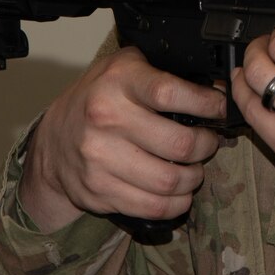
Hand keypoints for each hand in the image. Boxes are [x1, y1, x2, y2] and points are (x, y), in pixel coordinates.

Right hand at [18, 44, 226, 232]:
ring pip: (170, 181)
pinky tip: (180, 192)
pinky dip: (176, 203)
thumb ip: (163, 70)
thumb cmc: (99, 98)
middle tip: (209, 143)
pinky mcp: (99, 191)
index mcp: (118, 83)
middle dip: (207, 146)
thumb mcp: (125, 68)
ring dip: (194, 178)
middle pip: (179, 144)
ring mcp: (100, 159)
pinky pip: (152, 206)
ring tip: (195, 169)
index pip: (171, 93)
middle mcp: (106, 120)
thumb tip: (217, 86)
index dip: (206, 104)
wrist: (54, 139)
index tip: (220, 108)